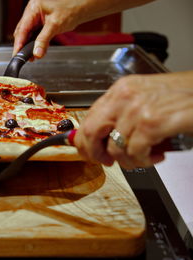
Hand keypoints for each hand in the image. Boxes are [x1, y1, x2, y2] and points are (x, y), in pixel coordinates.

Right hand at [12, 0, 153, 58]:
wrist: (84, 5)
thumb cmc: (72, 7)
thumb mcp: (55, 25)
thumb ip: (43, 40)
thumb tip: (36, 53)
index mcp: (33, 8)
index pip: (22, 29)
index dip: (18, 44)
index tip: (16, 55)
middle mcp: (33, 11)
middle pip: (23, 31)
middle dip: (23, 45)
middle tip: (25, 58)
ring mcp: (38, 16)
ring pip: (29, 33)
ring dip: (30, 45)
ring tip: (32, 56)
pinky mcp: (43, 21)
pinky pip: (36, 33)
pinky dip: (36, 42)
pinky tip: (38, 50)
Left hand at [74, 71, 192, 168]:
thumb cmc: (184, 96)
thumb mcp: (146, 98)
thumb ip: (122, 114)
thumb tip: (102, 139)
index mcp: (121, 89)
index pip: (89, 118)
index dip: (85, 141)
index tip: (91, 153)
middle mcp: (125, 96)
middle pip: (91, 132)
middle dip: (96, 153)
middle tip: (108, 162)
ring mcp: (137, 109)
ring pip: (115, 148)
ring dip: (129, 161)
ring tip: (145, 157)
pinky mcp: (152, 123)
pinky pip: (134, 153)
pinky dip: (144, 161)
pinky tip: (157, 155)